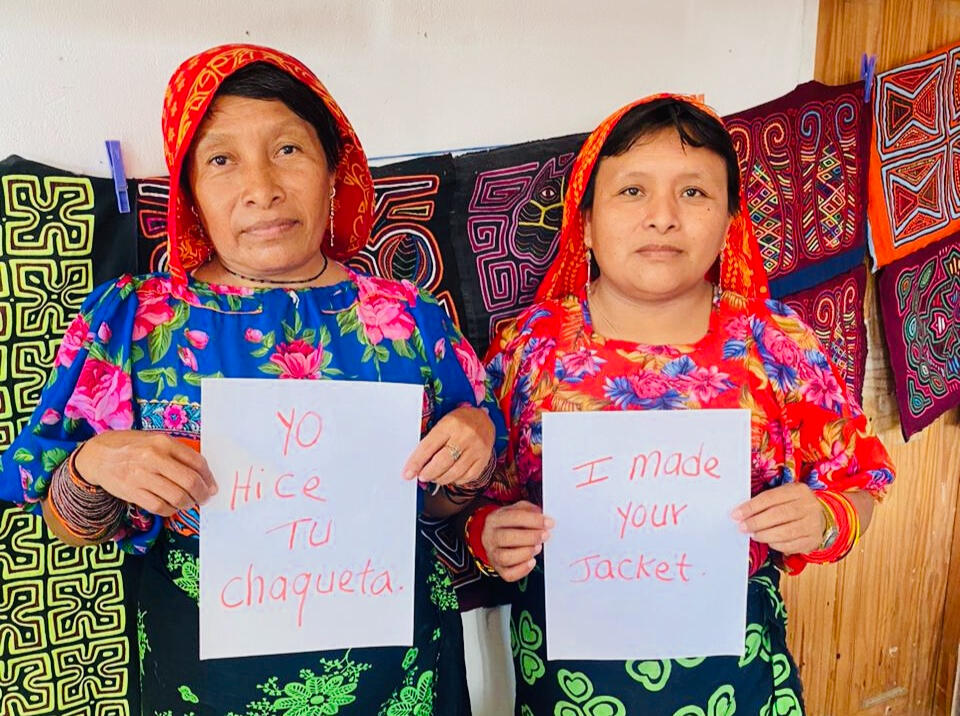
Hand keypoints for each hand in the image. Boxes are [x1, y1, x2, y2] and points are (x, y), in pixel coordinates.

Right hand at [75, 430, 216, 516]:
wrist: (97, 455)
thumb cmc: (132, 447)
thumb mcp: (156, 440)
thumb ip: (177, 453)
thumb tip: (203, 474)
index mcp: (163, 442)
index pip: (197, 462)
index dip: (209, 477)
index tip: (212, 486)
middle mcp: (153, 458)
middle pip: (189, 482)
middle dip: (202, 494)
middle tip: (204, 498)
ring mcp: (141, 476)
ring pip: (176, 497)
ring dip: (188, 503)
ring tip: (189, 503)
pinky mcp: (132, 492)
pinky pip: (159, 506)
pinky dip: (170, 510)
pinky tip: (172, 506)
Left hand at [403, 406, 494, 486]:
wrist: (484, 419)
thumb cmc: (459, 422)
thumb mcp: (443, 424)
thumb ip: (431, 442)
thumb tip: (417, 464)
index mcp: (449, 425)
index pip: (429, 447)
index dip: (416, 463)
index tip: (408, 474)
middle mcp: (464, 436)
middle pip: (442, 462)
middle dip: (428, 473)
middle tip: (422, 476)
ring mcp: (476, 449)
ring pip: (455, 472)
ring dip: (440, 479)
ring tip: (435, 477)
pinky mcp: (484, 459)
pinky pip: (468, 477)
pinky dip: (456, 480)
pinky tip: (450, 476)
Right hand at [482, 501, 553, 581]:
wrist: (494, 536)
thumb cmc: (509, 523)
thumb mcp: (516, 510)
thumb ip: (529, 510)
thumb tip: (543, 517)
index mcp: (495, 519)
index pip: (512, 517)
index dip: (533, 520)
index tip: (548, 523)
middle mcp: (490, 537)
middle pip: (506, 538)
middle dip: (530, 537)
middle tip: (545, 535)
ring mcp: (493, 554)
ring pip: (505, 557)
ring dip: (525, 553)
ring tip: (538, 547)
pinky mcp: (499, 569)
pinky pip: (508, 574)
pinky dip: (522, 570)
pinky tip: (532, 561)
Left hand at [731, 483, 824, 554]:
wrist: (821, 517)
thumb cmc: (794, 505)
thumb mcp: (783, 495)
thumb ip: (766, 502)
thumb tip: (741, 513)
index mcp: (798, 491)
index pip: (770, 498)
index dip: (751, 507)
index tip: (736, 514)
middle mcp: (809, 506)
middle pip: (778, 515)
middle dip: (756, 522)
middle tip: (742, 527)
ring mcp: (813, 524)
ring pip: (785, 532)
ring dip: (765, 535)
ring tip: (753, 535)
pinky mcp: (813, 540)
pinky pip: (791, 545)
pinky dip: (776, 545)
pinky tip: (769, 541)